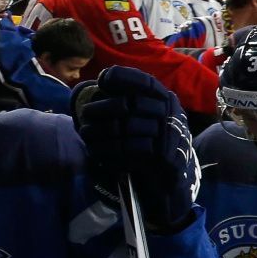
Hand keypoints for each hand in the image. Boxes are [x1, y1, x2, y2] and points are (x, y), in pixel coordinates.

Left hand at [73, 66, 197, 229]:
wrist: (172, 180)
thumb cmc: (154, 144)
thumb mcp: (149, 119)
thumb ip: (130, 103)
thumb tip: (100, 83)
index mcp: (167, 100)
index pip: (145, 82)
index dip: (123, 78)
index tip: (102, 80)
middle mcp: (170, 114)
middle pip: (130, 104)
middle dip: (102, 108)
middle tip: (84, 114)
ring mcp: (169, 136)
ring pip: (126, 127)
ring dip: (101, 131)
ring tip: (85, 133)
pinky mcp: (164, 157)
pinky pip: (130, 150)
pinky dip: (109, 150)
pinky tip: (95, 150)